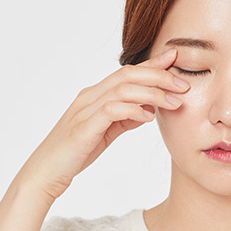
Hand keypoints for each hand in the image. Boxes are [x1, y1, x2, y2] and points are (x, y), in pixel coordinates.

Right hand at [17, 48, 188, 201]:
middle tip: (184, 84)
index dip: (152, 64)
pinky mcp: (83, 128)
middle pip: (128, 74)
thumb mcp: (106, 131)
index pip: (128, 72)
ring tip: (175, 102)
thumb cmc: (75, 152)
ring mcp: (85, 110)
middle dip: (159, 75)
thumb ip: (125, 118)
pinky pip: (111, 111)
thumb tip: (148, 109)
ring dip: (153, 93)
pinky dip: (132, 110)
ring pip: (122, 89)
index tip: (176, 58)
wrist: (46, 172)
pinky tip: (148, 117)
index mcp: (95, 94)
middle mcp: (89, 96)